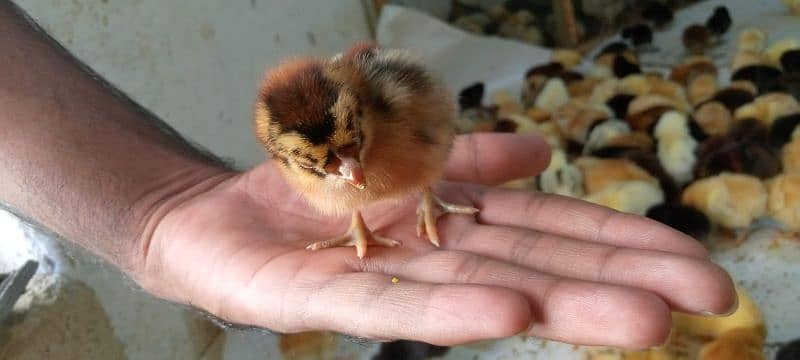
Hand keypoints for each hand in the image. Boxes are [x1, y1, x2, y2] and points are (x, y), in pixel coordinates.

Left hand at [138, 133, 734, 346]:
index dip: (621, 244)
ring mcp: (381, 279)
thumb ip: (465, 157)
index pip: (549, 231)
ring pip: (480, 292)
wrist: (214, 213)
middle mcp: (430, 257)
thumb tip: (541, 152)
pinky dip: (452, 310)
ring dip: (561, 306)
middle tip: (706, 303)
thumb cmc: (310, 191)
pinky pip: (390, 302)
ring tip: (640, 322)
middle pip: (533, 267)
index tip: (695, 265)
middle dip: (618, 282)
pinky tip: (510, 318)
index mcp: (452, 223)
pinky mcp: (320, 296)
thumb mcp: (399, 156)